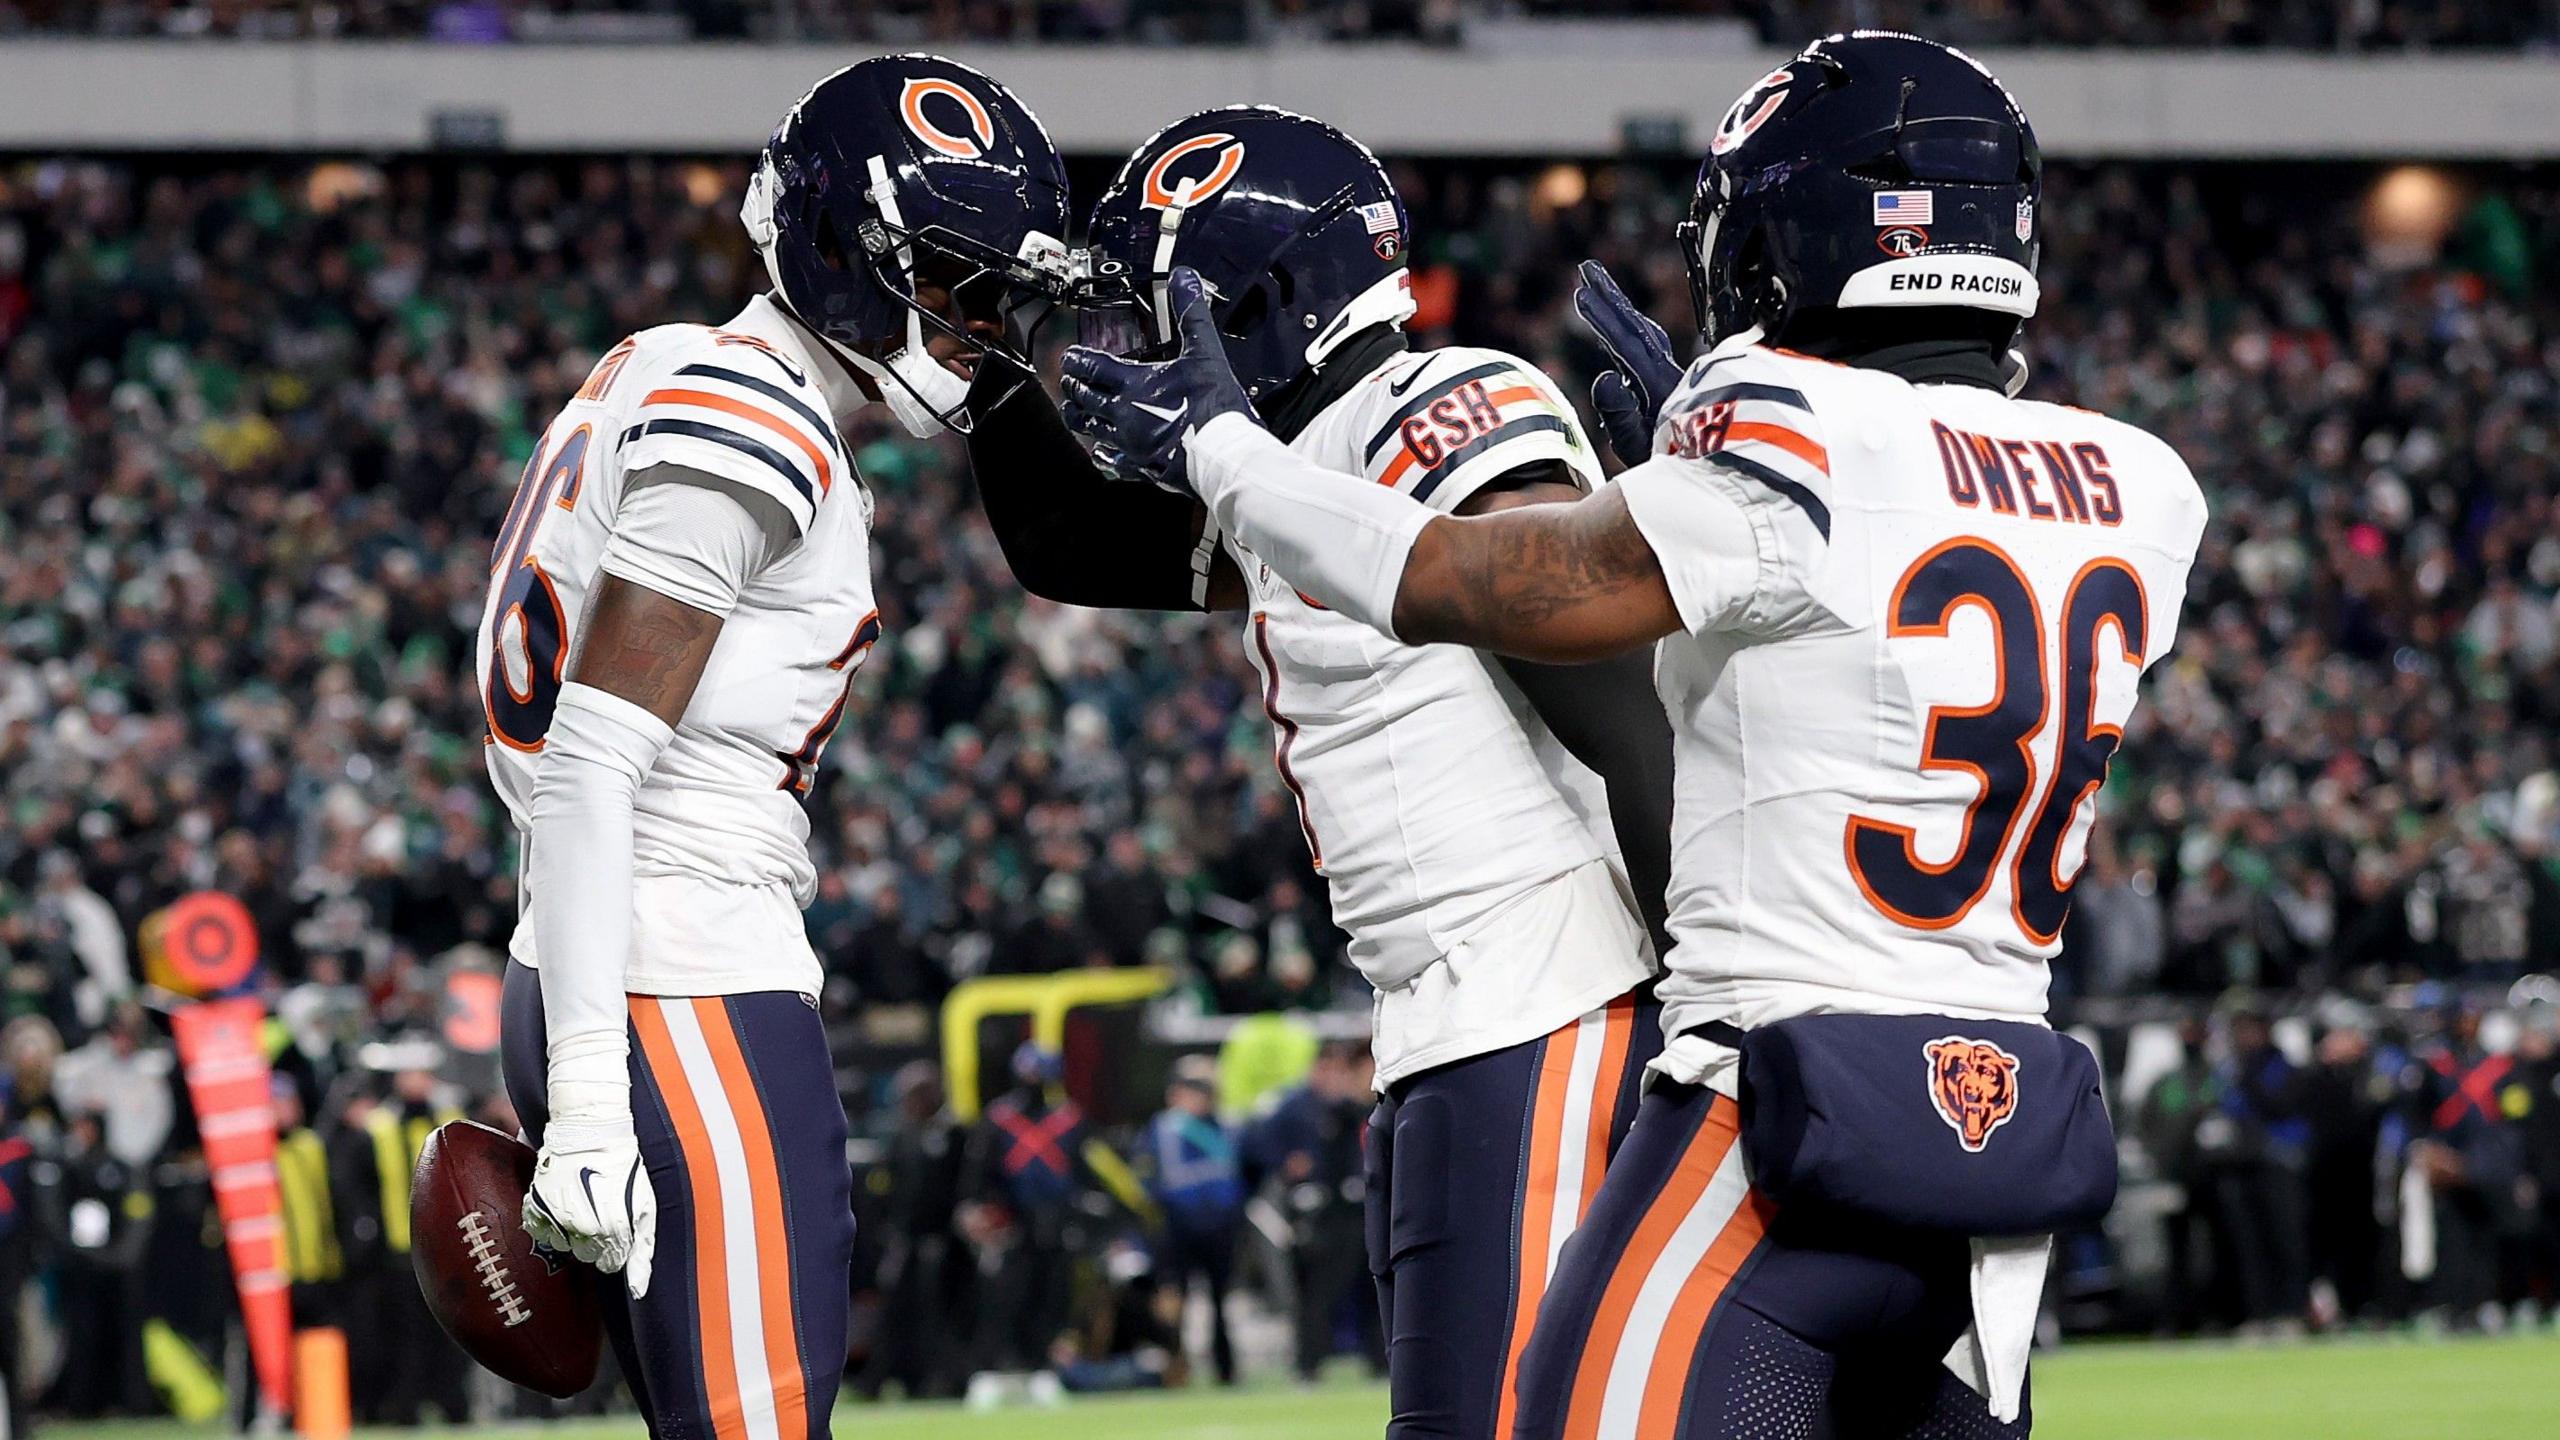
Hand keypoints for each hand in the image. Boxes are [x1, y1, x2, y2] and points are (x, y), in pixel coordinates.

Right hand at [523, 1089, 656, 1298]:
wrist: (592, 1130)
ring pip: (563, 1246)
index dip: (616, 1246)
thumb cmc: (625, 1167)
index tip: (618, 1225)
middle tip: (601, 1210)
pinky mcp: (535, 1207)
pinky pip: (541, 1232)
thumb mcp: (645, 1207)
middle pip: (586, 1256)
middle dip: (596, 1239)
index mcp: (612, 1231)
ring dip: (573, 1231)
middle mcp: (582, 1229)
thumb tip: (638, 1290)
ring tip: (583, 1203)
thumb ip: (642, 1251)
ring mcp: (556, 1218)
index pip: (609, 1264)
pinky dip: (552, 1222)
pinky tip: (564, 1203)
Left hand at [1059, 267, 1258, 495]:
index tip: (1069, 356)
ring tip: (1072, 411)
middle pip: (1085, 398)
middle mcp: (1124, 414)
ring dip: (1078, 418)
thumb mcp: (1205, 351)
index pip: (1093, 366)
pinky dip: (1103, 455)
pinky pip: (1113, 461)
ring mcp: (1130, 443)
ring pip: (1090, 429)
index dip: (1077, 359)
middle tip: (1068, 380)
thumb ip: (1191, 313)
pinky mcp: (1141, 466)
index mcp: (1134, 383)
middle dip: (1074, 386)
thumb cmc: (1214, 406)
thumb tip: (1183, 279)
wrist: (1223, 453)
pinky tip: (1101, 453)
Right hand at [1573, 261, 1684, 467]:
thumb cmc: (1670, 467)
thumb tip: (1605, 375)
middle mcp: (1670, 374)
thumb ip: (1618, 414)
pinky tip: (1627, 326)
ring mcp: (1674, 377)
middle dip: (1610, 297)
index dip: (1603, 318)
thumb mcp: (1637, 446)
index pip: (1626, 342)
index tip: (1580, 293)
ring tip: (1598, 289)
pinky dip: (1635, 328)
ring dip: (1620, 309)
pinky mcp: (1675, 384)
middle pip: (1637, 326)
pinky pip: (1652, 346)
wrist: (1712, 478)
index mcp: (1660, 385)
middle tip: (1586, 269)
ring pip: (1646, 333)